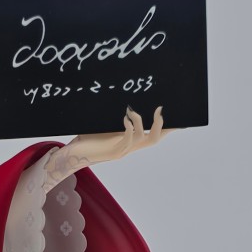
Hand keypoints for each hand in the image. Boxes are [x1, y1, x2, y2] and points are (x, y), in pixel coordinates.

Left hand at [44, 105, 172, 190]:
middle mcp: (129, 147)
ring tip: (131, 110)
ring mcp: (122, 151)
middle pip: (155, 140)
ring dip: (141, 122)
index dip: (168, 128)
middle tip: (160, 109)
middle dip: (161, 125)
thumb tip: (124, 96)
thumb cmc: (86, 137)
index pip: (154, 135)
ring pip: (143, 139)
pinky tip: (124, 118)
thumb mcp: (104, 123)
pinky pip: (128, 139)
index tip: (179, 117)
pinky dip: (129, 127)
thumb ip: (115, 114)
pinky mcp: (113, 152)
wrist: (72, 154)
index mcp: (129, 141)